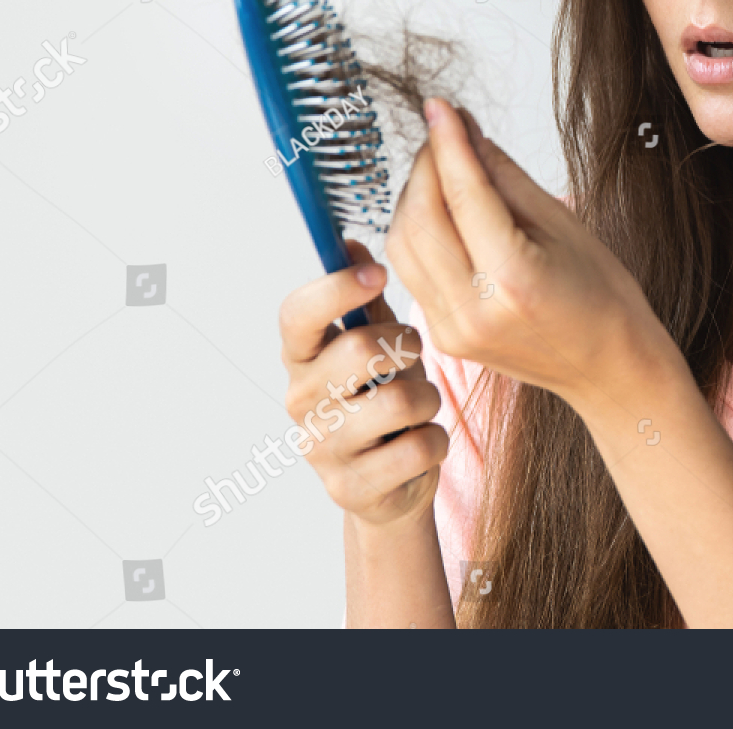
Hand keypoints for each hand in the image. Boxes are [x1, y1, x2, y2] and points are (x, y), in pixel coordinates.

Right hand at [278, 239, 447, 527]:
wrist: (389, 482)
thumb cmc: (383, 397)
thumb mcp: (377, 343)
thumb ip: (365, 299)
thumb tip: (350, 243)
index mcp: (301, 356)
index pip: (297, 314)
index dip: (336, 289)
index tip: (379, 274)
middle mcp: (300, 400)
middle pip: (358, 350)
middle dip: (406, 348)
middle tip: (413, 358)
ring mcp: (321, 448)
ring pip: (400, 401)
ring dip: (428, 398)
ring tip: (419, 405)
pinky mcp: (350, 488)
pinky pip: (419, 447)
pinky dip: (435, 441)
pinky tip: (419, 443)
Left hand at [385, 98, 683, 409]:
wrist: (610, 369)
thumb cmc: (602, 297)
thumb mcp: (564, 224)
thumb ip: (505, 177)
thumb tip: (465, 131)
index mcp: (514, 279)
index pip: (463, 195)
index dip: (447, 143)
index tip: (440, 106)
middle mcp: (473, 310)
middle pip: (420, 218)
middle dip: (425, 166)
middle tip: (445, 135)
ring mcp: (452, 329)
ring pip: (403, 244)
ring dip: (414, 197)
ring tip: (445, 172)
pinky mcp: (442, 336)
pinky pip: (410, 270)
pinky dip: (417, 231)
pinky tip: (441, 212)